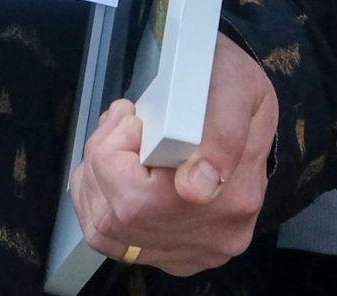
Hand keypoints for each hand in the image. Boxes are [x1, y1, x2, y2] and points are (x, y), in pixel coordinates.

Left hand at [66, 33, 277, 276]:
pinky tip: (112, 171)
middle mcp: (219, 235)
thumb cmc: (228, 85)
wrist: (241, 105)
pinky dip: (98, 200)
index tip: (132, 119)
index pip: (140, 200)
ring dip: (95, 181)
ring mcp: (197, 249)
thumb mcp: (232, 84)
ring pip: (107, 230)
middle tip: (119, 123)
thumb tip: (195, 188)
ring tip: (115, 144)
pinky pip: (112, 240)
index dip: (113, 154)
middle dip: (101, 161)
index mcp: (235, 196)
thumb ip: (219, 130)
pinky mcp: (177, 253)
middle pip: (118, 216)